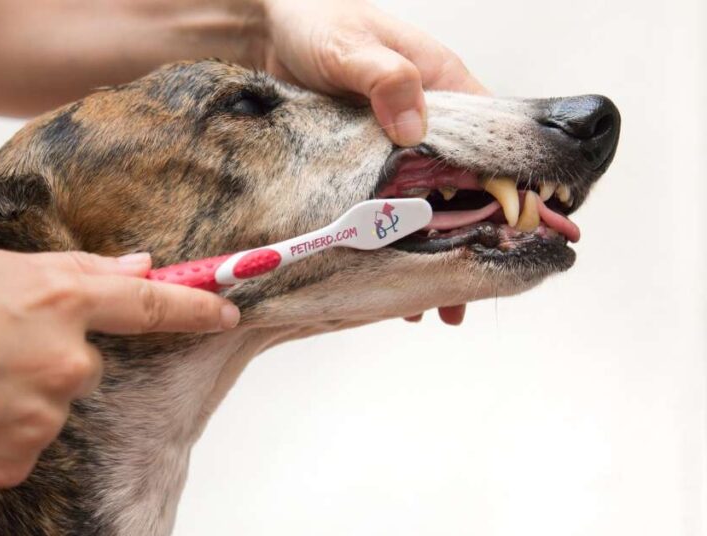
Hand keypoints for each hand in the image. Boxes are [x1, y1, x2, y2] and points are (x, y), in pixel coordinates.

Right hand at [0, 250, 237, 487]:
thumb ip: (78, 270)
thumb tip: (138, 266)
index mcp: (60, 298)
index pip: (150, 303)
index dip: (195, 305)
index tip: (227, 310)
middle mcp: (65, 360)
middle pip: (86, 364)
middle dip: (47, 356)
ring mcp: (43, 417)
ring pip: (52, 407)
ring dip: (19, 396)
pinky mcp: (17, 461)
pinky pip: (25, 445)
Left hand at [261, 0, 483, 322]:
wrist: (270, 26)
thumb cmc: (319, 22)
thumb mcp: (351, 48)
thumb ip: (384, 80)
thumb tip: (413, 126)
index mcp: (441, 83)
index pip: (494, 141)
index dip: (509, 188)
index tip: (516, 231)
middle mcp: (427, 114)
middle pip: (466, 183)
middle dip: (474, 236)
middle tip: (470, 292)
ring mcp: (398, 137)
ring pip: (431, 200)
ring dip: (436, 247)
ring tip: (437, 306)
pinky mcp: (367, 155)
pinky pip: (393, 202)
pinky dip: (398, 235)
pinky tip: (394, 273)